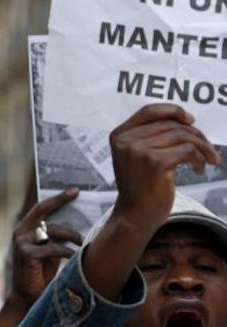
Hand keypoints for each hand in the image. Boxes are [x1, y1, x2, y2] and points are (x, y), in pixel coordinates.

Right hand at [0, 188, 80, 326]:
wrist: (28, 298)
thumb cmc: (41, 274)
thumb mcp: (49, 250)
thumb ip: (54, 236)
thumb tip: (75, 222)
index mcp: (24, 230)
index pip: (40, 208)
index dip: (56, 198)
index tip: (73, 190)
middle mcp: (20, 232)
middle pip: (42, 210)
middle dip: (60, 200)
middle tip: (77, 194)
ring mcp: (21, 243)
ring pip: (51, 230)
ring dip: (71, 235)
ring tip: (82, 242)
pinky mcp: (26, 254)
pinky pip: (52, 248)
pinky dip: (66, 252)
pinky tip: (74, 257)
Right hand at [84, 104, 220, 300]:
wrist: (135, 215)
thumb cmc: (141, 186)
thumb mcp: (137, 156)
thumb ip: (150, 136)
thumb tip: (185, 119)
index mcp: (119, 135)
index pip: (149, 110)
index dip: (173, 111)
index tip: (191, 120)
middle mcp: (126, 140)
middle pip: (171, 124)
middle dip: (196, 134)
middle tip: (208, 149)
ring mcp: (139, 151)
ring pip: (183, 136)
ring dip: (202, 147)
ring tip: (208, 160)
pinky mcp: (155, 162)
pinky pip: (188, 150)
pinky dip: (200, 159)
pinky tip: (199, 169)